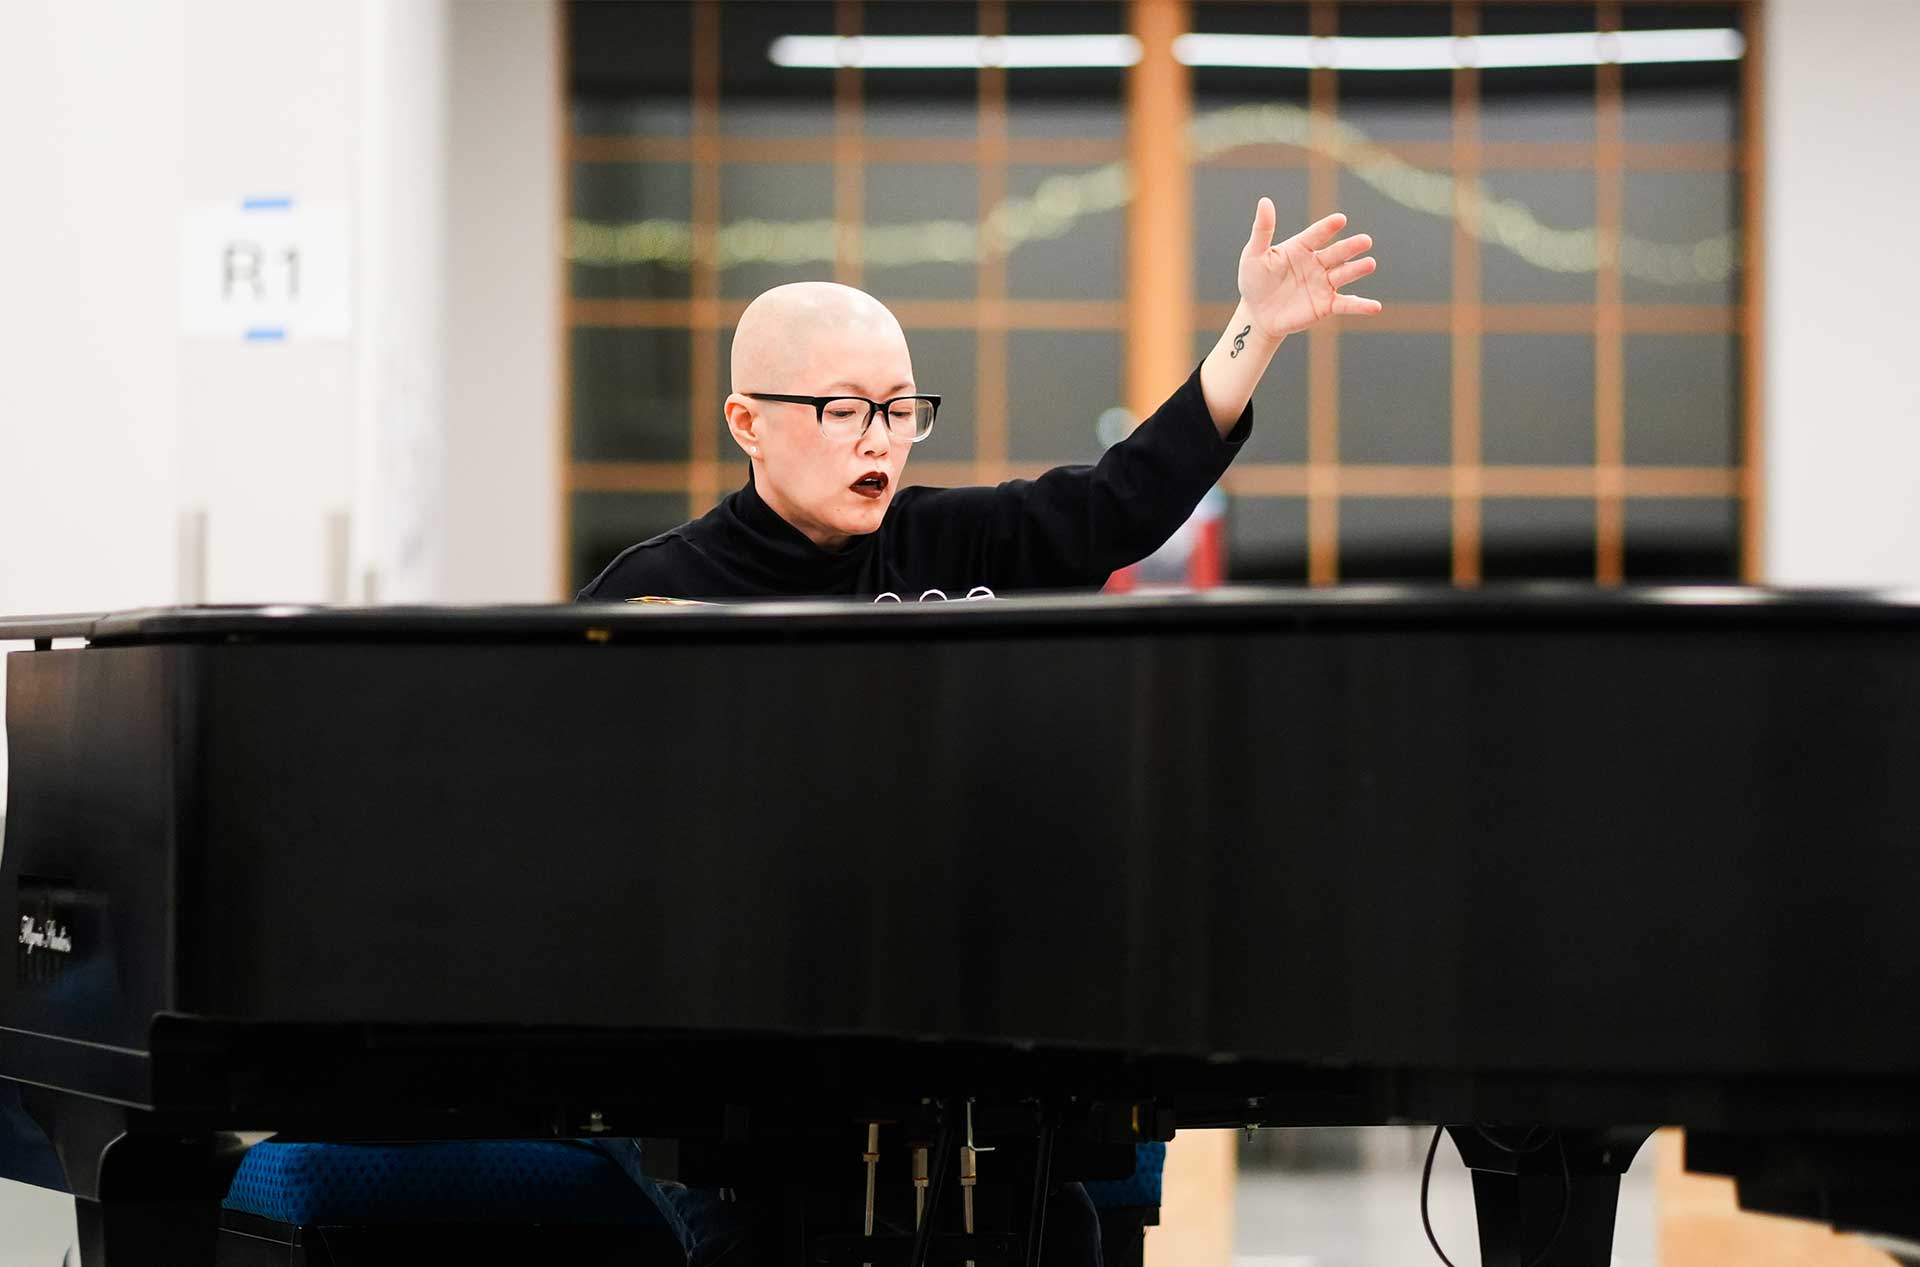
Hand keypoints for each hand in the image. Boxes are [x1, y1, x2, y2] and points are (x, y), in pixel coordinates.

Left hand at [1238, 199, 1381, 339]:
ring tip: (1370, 264)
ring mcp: (1324, 284)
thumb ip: (1262, 230)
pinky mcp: (1326, 305)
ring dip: (1357, 269)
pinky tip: (1375, 307)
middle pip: (1337, 253)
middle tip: (1365, 241)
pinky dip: (1361, 306)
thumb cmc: (1254, 280)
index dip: (1328, 227)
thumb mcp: (1254, 254)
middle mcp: (1317, 263)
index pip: (1317, 234)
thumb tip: (1265, 201)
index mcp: (1301, 247)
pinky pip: (1346, 304)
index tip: (1340, 220)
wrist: (1256, 314)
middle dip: (1350, 247)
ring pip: (1344, 274)